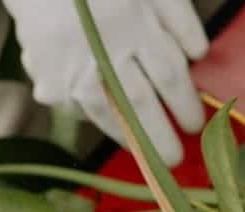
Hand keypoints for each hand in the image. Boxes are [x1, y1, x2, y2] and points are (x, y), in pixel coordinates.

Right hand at [2, 0, 207, 165]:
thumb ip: (180, 20)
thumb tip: (198, 55)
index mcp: (134, 25)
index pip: (169, 76)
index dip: (185, 105)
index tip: (193, 126)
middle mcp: (103, 49)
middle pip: (138, 103)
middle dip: (159, 136)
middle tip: (173, 159)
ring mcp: (71, 66)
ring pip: (105, 113)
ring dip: (127, 137)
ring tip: (143, 152)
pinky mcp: (47, 77)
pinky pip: (74, 107)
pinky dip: (92, 118)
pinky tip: (108, 124)